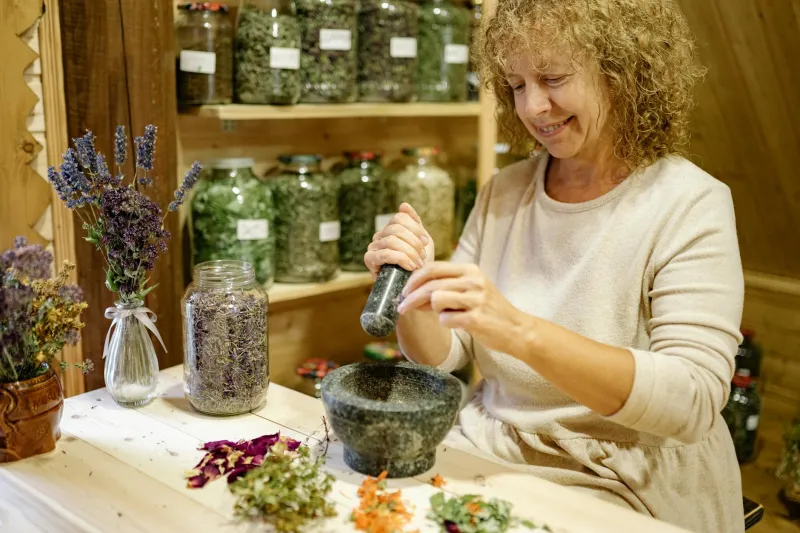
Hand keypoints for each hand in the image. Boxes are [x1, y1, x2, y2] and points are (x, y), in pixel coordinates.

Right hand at [364, 203, 434, 278]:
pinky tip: (411, 266)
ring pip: (392, 240)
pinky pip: (385, 254)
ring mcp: (373, 247)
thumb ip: (414, 223)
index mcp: (390, 229)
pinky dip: (401, 259)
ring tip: (418, 263)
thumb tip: (403, 205)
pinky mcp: (369, 260)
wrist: (416, 285)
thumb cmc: (419, 264)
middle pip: (395, 228)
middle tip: (423, 256)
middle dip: (413, 242)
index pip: (399, 217)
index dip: (415, 228)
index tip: (426, 242)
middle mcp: (379, 236)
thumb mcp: (422, 241)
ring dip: (410, 252)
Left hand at [397, 262, 530, 355]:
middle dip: (410, 297)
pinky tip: (457, 324)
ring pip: (436, 300)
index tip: (404, 291)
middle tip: (402, 308)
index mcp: (470, 270)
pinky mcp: (476, 318)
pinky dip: (446, 323)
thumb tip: (412, 291)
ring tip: (447, 315)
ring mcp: (476, 299)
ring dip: (434, 310)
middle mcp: (473, 281)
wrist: (516, 329)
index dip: (413, 280)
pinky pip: (445, 319)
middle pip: (430, 284)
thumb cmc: (488, 310)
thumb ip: (445, 286)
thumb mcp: (471, 289)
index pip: (433, 268)